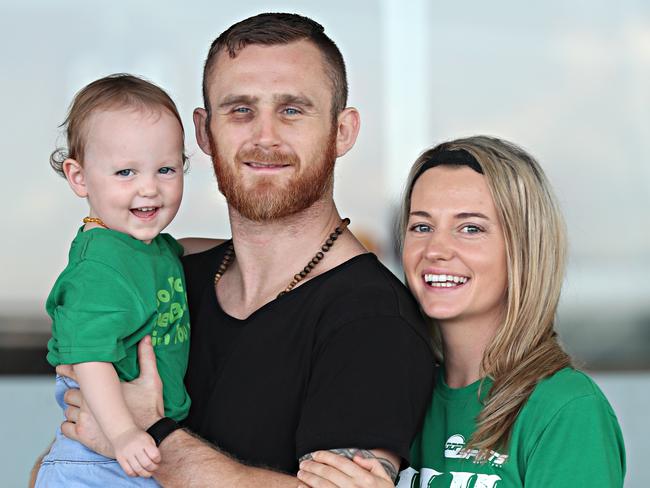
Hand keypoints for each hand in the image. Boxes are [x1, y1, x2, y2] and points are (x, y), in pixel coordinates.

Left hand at [58, 336, 164, 454]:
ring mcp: (84, 419)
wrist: (147, 437)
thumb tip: (146, 337)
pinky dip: (69, 424)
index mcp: (101, 387)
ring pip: (67, 410)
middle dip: (75, 392)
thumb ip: (147, 357)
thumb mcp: (152, 380)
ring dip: (73, 409)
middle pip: (69, 393)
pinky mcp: (83, 435)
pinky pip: (65, 428)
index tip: (62, 367)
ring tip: (83, 408)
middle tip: (82, 393)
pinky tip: (79, 422)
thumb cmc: (150, 409)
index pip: (77, 374)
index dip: (67, 369)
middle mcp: (89, 402)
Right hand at [112, 426, 160, 476]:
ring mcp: (127, 454)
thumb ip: (152, 449)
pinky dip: (135, 475)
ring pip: (138, 470)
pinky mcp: (120, 459)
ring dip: (145, 474)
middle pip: (146, 464)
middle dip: (153, 468)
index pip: (154, 455)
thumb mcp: (148, 438)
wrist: (122, 432)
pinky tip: (138, 472)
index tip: (157, 460)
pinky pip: (128, 471)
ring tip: (148, 473)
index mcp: (144, 442)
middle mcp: (135, 448)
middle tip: (154, 468)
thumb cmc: (138, 437)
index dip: (158, 460)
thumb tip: (157, 462)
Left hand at [297, 451, 393, 487]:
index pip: (341, 462)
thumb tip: (356, 456)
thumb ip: (372, 465)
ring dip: (309, 477)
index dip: (326, 456)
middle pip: (328, 472)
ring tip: (301, 473)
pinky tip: (302, 487)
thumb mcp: (386, 480)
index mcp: (365, 478)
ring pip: (322, 485)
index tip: (316, 454)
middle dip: (313, 465)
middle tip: (304, 462)